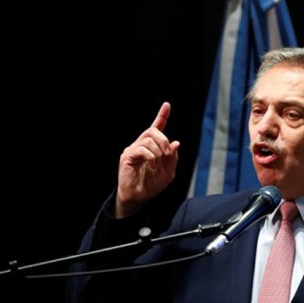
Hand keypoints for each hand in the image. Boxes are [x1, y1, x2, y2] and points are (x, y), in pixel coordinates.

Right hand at [115, 102, 179, 217]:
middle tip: (167, 153)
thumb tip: (176, 143)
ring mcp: (133, 150)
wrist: (138, 197)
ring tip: (157, 165)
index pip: (156, 128)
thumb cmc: (151, 185)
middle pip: (152, 131)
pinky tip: (152, 165)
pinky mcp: (127, 156)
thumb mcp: (168, 172)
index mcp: (151, 147)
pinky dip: (151, 157)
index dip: (162, 116)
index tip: (167, 105)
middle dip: (163, 140)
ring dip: (158, 151)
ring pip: (148, 139)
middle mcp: (140, 145)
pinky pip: (142, 149)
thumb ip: (173, 158)